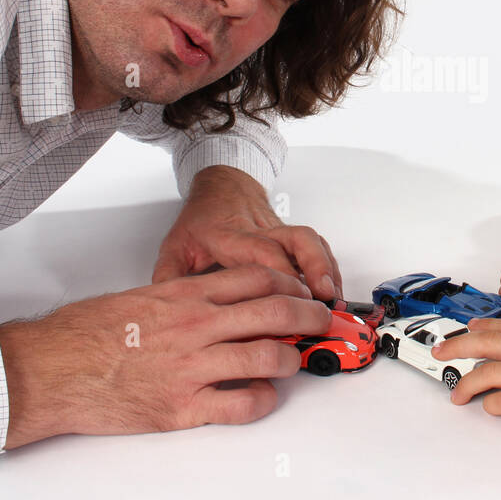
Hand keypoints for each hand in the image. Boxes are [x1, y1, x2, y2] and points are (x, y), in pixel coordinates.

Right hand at [0, 265, 333, 447]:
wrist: (49, 370)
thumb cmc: (83, 334)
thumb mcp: (140, 298)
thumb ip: (181, 298)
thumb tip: (214, 301)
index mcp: (184, 296)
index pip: (256, 278)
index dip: (291, 283)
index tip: (304, 291)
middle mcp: (194, 326)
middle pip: (274, 311)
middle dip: (309, 316)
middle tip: (322, 321)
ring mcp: (190, 367)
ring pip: (267, 356)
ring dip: (292, 358)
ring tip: (297, 360)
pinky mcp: (181, 407)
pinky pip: (241, 403)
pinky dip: (263, 400)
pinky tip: (265, 396)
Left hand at [151, 165, 340, 299]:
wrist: (221, 186)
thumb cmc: (201, 219)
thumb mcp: (175, 246)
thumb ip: (168, 277)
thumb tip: (165, 313)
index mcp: (231, 235)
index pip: (260, 251)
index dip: (279, 275)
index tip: (291, 299)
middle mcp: (261, 230)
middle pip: (296, 242)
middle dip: (314, 272)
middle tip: (323, 301)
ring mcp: (280, 231)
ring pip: (311, 242)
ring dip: (327, 270)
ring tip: (335, 301)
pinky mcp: (293, 236)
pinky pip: (318, 247)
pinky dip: (330, 269)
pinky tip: (335, 291)